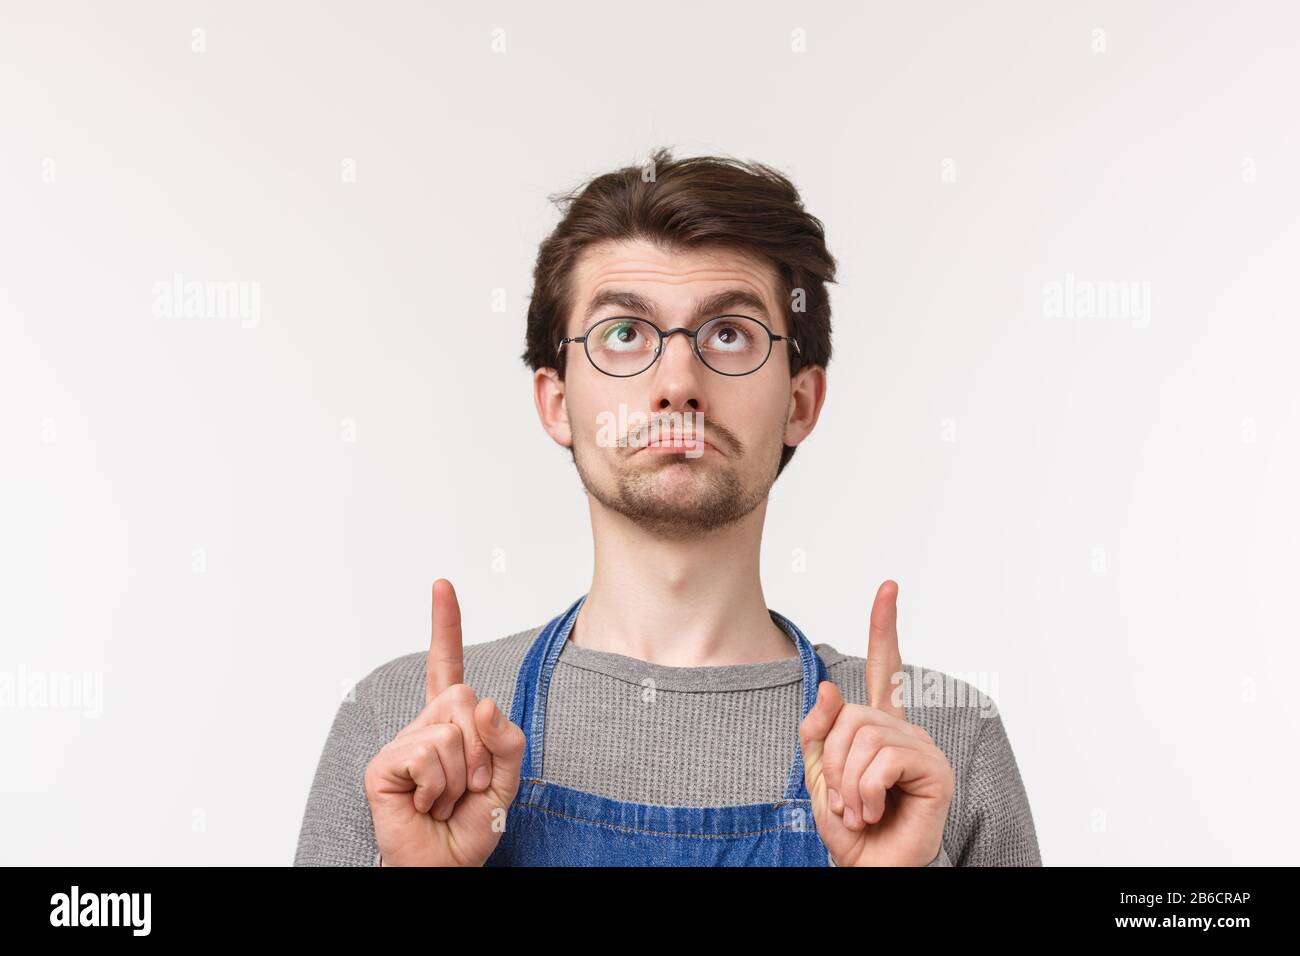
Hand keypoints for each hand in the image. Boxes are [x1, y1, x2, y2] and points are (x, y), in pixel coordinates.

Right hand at [364, 578, 525, 865]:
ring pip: (450, 729)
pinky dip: (440, 785)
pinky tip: (426, 803)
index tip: (442, 586)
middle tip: (471, 784)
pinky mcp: (384, 765)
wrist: (447, 866)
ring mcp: (401, 743)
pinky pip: (428, 753)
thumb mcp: (506, 780)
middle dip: (482, 746)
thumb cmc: (470, 825)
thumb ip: (507, 739)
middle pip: (464, 697)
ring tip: (446, 799)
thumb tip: (483, 701)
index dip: (445, 625)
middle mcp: (423, 726)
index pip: (447, 666)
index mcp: (452, 724)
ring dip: (463, 774)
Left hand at [799, 580, 954, 865]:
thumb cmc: (848, 826)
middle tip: (841, 798)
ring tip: (858, 808)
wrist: (866, 866)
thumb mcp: (818, 771)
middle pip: (850, 714)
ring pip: (862, 737)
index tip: (888, 586)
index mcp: (879, 726)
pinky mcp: (935, 772)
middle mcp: (905, 732)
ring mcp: (923, 749)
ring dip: (845, 782)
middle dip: (830, 760)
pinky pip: (882, 760)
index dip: (884, 626)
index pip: (883, 668)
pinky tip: (873, 810)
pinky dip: (864, 791)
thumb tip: (829, 686)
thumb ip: (819, 729)